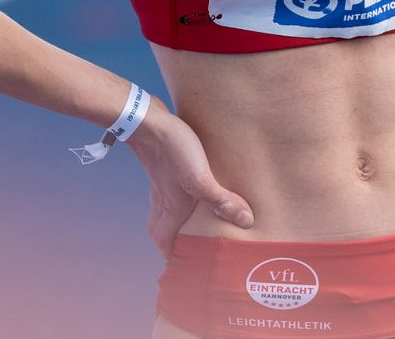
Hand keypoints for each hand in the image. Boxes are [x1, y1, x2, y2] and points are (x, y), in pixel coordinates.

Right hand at [126, 102, 255, 261]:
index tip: (186, 273)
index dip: (174, 261)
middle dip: (177, 245)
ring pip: (167, 213)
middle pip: (164, 233)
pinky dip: (184, 201)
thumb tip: (245, 222)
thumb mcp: (200, 178)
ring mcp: (163, 186)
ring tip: (201, 226)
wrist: (149, 121)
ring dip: (181, 223)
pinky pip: (173, 195)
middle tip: (195, 251)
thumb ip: (220, 200)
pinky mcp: (167, 170)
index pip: (166, 245)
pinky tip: (198, 192)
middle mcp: (163, 202)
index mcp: (170, 210)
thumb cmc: (173, 150)